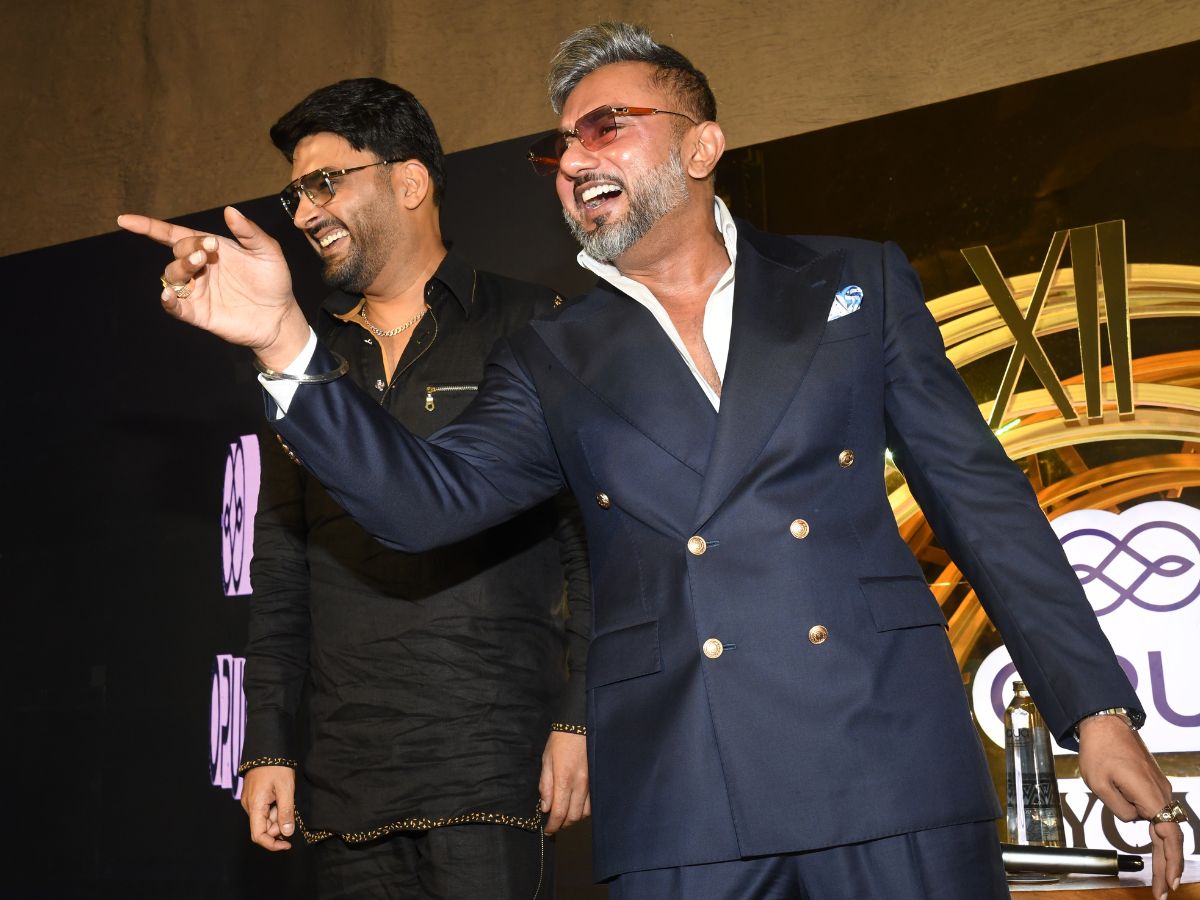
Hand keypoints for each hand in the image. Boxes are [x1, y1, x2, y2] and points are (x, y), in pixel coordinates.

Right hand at [117, 207, 309, 369]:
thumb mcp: (267, 252)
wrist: (281, 316)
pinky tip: (170, 294)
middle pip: (176, 252)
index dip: (149, 227)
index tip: (125, 220)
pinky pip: (174, 306)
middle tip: (207, 250)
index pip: (173, 235)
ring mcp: (197, 291)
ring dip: (180, 266)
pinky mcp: (198, 313)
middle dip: (186, 247)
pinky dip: (168, 300)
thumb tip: (229, 211)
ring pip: (171, 276)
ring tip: (199, 262)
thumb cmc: (274, 281)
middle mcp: (199, 268)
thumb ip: (249, 232)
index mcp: (210, 249)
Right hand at [240, 765, 296, 850]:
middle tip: (290, 808)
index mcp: (255, 807)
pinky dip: (274, 808)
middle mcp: (249, 807)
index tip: (287, 844)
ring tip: (285, 797)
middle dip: (279, 824)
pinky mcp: (253, 797)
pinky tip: (280, 796)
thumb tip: (287, 833)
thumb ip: (286, 812)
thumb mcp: (286, 789)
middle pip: (264, 828)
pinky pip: (264, 810)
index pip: (258, 836)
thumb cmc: (276, 767)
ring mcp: (250, 802)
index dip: (272, 844)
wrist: (267, 749)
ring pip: (265, 819)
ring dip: (277, 815)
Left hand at [539, 731, 589, 833]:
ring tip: (565, 814)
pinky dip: (584, 809)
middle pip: (573, 817)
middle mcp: (580, 785)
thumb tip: (544, 807)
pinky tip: (577, 804)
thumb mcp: (546, 761)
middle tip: (554, 823)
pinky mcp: (597, 780)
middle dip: (563, 824)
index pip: (559, 813)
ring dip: (574, 818)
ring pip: (585, 813)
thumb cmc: (560, 742)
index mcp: (564, 780)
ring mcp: (591, 783)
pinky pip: (593, 803)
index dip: (553, 826)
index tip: (547, 830)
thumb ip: (545, 785)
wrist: (580, 726)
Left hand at [1077, 715, 1182, 898]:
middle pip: (1172, 836)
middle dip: (1170, 866)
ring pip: (1167, 826)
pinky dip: (1160, 834)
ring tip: (1162, 876)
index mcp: (1149, 794)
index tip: (1167, 884)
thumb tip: (1132, 820)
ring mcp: (1160, 788)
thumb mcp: (1099, 784)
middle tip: (1164, 890)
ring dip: (1166, 852)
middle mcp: (1161, 792)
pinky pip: (1160, 813)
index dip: (1169, 863)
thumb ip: (1119, 809)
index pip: (1166, 836)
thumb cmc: (1099, 749)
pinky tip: (1157, 848)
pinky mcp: (1153, 784)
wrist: (1105, 722)